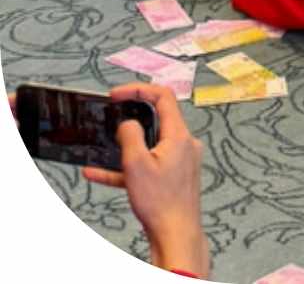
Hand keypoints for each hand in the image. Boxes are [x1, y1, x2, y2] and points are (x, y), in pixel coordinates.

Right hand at [82, 83, 209, 277]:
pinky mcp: (173, 175)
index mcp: (179, 135)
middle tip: (111, 115)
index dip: (139, 90)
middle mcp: (183, 143)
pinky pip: (148, 164)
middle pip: (157, 118)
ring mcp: (180, 159)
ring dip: (125, 146)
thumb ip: (131, 137)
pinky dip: (126, 167)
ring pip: (149, 144)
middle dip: (131, 117)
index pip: (163, 97)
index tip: (117, 95)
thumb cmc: (161, 202)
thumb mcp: (137, 165)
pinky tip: (98, 173)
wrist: (175, 233)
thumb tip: (128, 123)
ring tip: (101, 146)